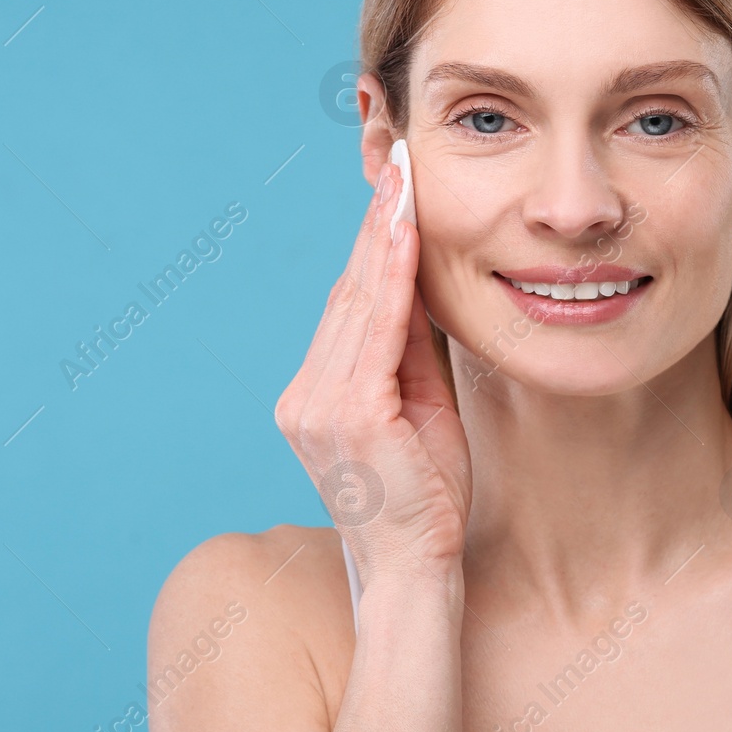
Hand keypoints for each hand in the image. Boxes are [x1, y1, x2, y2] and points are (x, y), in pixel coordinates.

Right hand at [275, 158, 471, 581]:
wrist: (416, 566)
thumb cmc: (425, 495)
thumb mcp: (420, 410)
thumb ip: (412, 355)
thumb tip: (423, 291)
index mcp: (319, 396)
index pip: (351, 307)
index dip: (373, 248)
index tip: (394, 193)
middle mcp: (306, 395)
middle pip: (350, 295)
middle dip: (377, 227)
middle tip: (399, 165)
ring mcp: (318, 404)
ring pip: (359, 303)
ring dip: (384, 238)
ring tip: (403, 183)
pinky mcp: (346, 413)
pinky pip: (375, 330)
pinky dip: (391, 279)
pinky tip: (404, 236)